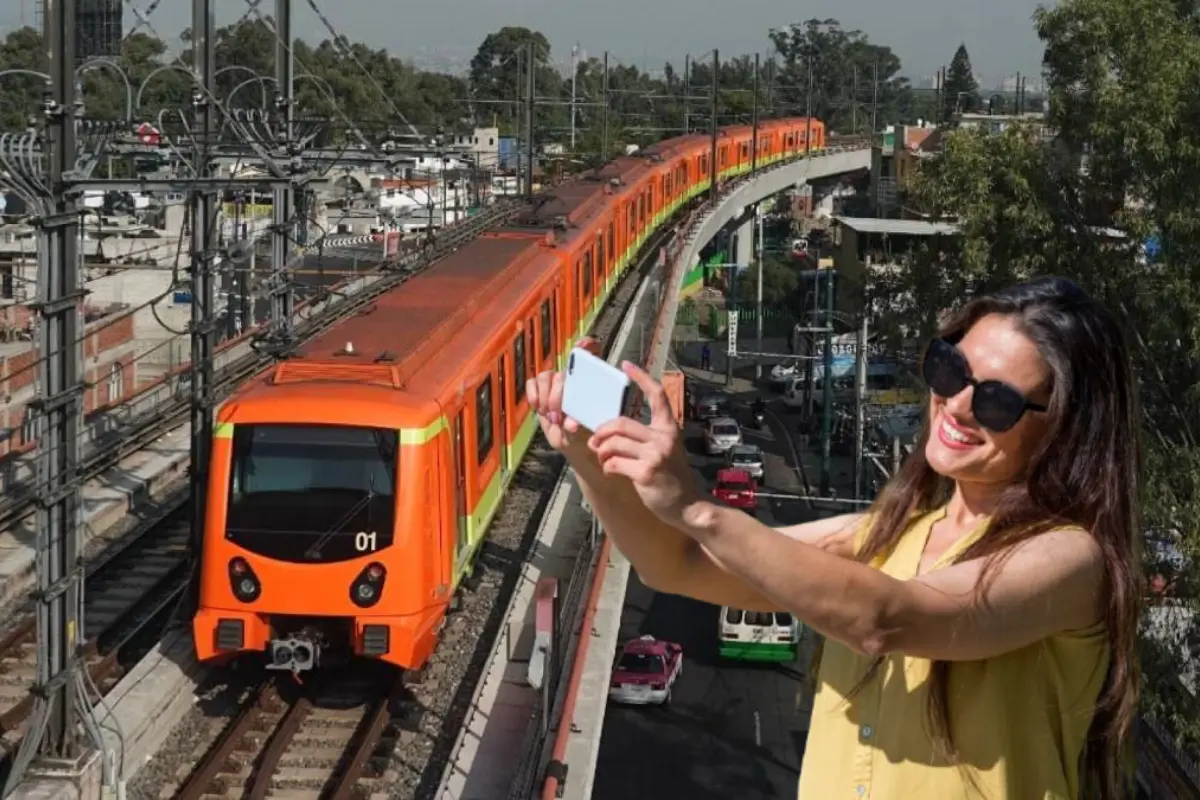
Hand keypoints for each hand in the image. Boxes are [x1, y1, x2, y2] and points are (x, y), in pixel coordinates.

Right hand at [526, 336, 601, 451]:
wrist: (577, 443)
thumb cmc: (591, 431)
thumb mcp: (592, 427)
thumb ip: (581, 423)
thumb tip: (569, 425)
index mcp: (593, 380)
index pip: (592, 352)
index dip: (587, 345)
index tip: (583, 346)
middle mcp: (574, 377)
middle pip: (563, 372)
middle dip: (558, 393)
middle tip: (558, 413)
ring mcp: (556, 383)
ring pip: (546, 376)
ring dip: (546, 397)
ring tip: (551, 416)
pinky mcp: (542, 391)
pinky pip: (532, 383)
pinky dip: (534, 395)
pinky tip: (540, 408)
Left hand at [588, 360, 705, 527]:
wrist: (689, 506)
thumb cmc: (672, 478)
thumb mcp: (666, 449)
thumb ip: (645, 437)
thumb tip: (611, 430)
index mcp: (669, 428)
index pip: (657, 395)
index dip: (641, 377)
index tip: (626, 365)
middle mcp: (663, 438)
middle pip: (620, 422)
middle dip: (601, 432)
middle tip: (595, 442)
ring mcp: (655, 455)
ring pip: (613, 443)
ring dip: (602, 452)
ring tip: (604, 459)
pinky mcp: (646, 473)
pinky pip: (614, 463)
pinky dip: (607, 467)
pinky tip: (612, 472)